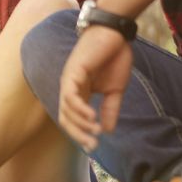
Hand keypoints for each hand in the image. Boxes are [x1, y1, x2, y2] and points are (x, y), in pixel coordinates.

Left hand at [59, 25, 132, 150]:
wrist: (116, 34)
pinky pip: (70, 95)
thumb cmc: (114, 58)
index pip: (73, 119)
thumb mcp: (115, 90)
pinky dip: (79, 108)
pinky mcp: (73, 72)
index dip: (81, 134)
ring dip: (80, 124)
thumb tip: (107, 131)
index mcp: (80, 92)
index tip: (95, 147)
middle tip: (92, 146)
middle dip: (78, 134)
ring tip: (95, 131)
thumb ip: (110, 109)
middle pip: (65, 117)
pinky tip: (92, 116)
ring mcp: (70, 79)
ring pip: (65, 109)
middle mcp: (70, 87)